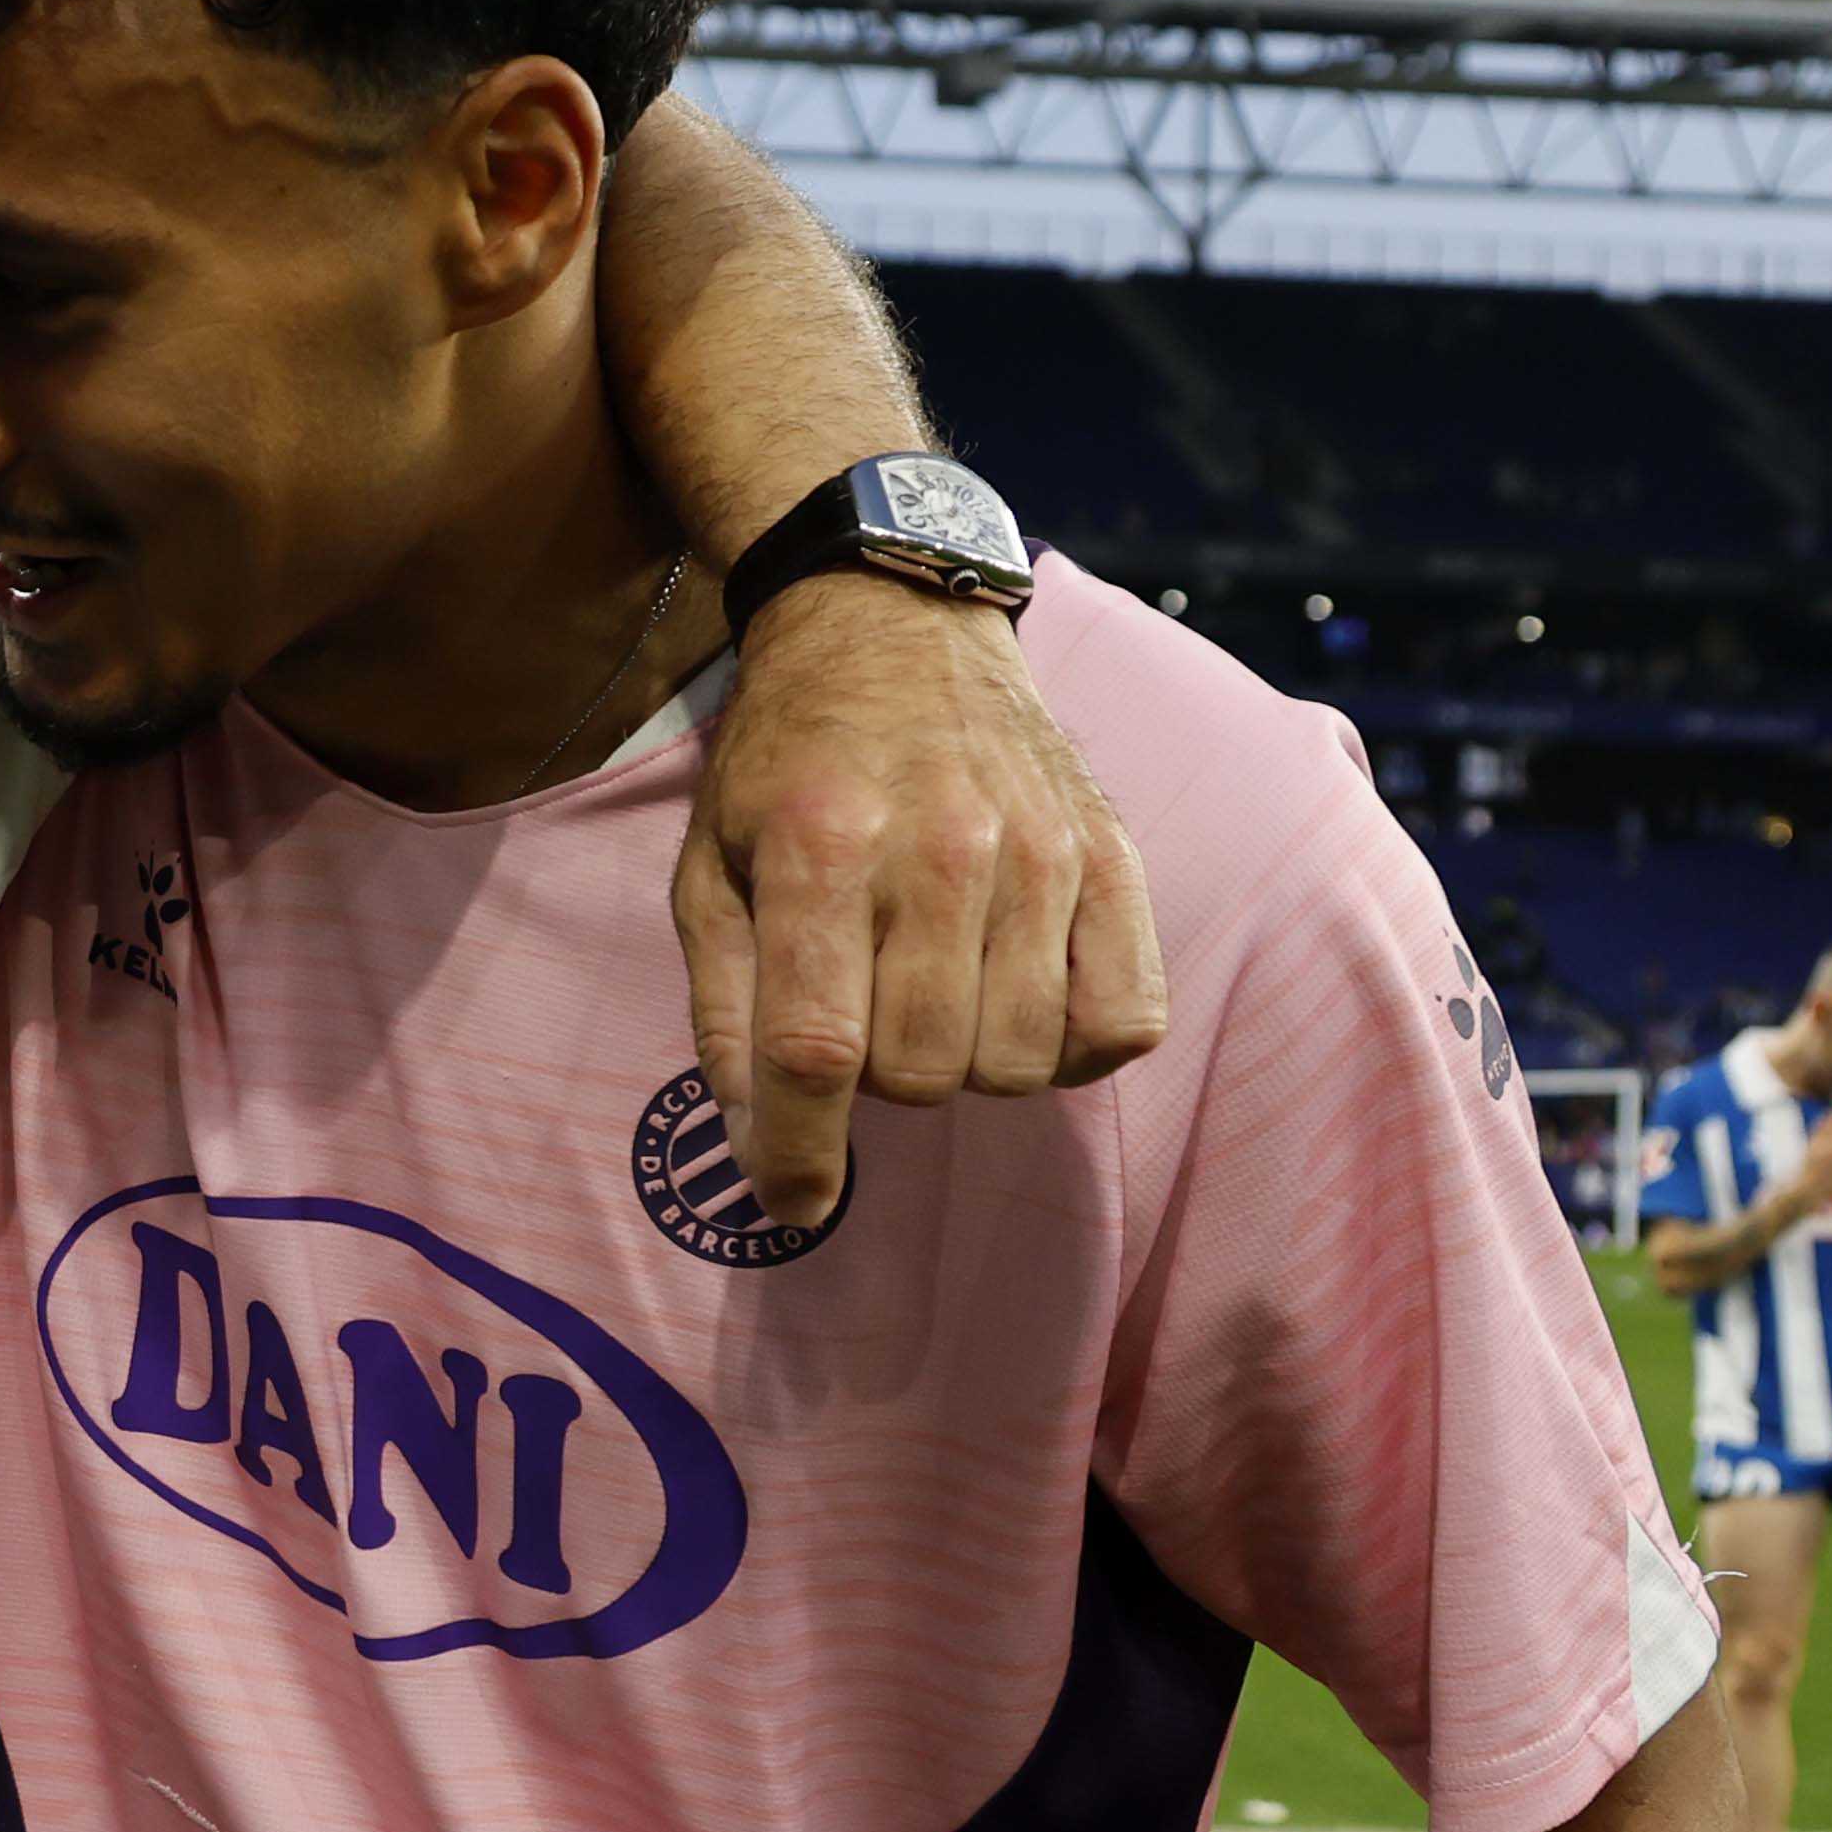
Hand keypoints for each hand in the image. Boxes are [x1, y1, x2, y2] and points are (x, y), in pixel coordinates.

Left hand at [681, 577, 1164, 1230]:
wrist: (895, 632)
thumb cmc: (787, 767)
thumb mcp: (711, 871)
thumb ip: (727, 1012)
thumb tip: (758, 1149)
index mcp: (820, 846)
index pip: (817, 1048)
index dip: (799, 1150)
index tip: (791, 1200)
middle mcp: (942, 847)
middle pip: (919, 1069)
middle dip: (874, 1079)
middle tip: (861, 1007)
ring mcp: (1042, 853)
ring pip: (1015, 1064)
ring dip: (965, 1062)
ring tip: (934, 992)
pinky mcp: (1113, 859)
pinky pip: (1121, 1025)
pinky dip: (1070, 1045)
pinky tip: (1018, 996)